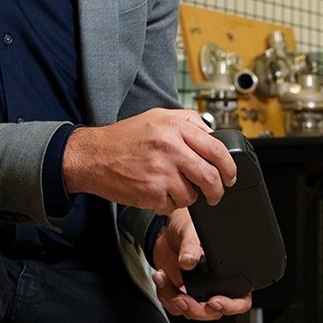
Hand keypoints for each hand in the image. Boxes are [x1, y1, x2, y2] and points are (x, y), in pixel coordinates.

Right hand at [63, 110, 236, 212]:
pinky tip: (157, 192)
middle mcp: (170, 148)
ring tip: (173, 187)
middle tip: (215, 194)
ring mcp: (161, 171)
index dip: (229, 167)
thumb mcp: (157, 117)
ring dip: (188, 197)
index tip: (230, 176)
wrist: (92, 156)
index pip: (217, 149)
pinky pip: (173, 205)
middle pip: (211, 176)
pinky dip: (169, 204)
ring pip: (192, 194)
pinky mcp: (151, 192)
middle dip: (218, 190)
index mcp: (175, 127)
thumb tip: (214, 134)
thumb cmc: (124, 138)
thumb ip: (188, 122)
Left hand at [152, 209, 252, 320]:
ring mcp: (197, 293)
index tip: (214, 302)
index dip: (231, 306)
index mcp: (230, 274)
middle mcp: (216, 287)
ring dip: (174, 300)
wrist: (167, 231)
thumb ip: (191, 247)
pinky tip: (160, 277)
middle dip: (196, 310)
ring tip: (164, 280)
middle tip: (182, 298)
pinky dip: (164, 295)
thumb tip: (188, 261)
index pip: (241, 300)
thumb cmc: (188, 228)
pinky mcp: (180, 294)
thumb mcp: (191, 232)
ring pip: (191, 312)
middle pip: (213, 313)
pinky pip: (173, 306)